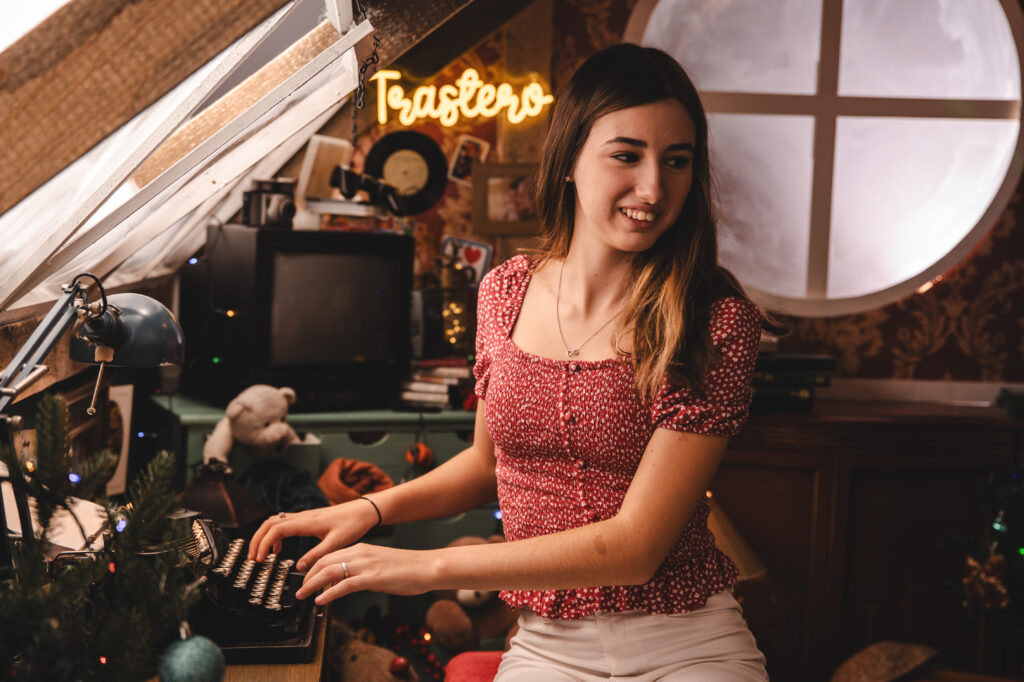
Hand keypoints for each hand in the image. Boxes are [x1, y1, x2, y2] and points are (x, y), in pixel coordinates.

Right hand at [247, 499, 378, 569]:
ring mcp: (303, 516)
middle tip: (252, 557)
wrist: (363, 511)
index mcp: (307, 522)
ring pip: (274, 521)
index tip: (259, 559)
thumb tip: (300, 567)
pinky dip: (275, 535)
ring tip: (261, 554)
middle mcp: (302, 517)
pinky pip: (284, 524)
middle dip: (256, 539)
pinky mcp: (307, 519)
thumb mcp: (336, 543)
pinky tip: (279, 549)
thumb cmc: (353, 524)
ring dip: (264, 536)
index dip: (263, 544)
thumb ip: (317, 555)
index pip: (276, 530)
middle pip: (269, 523)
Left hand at [294, 543, 437, 603]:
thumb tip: (346, 581)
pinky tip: (321, 600)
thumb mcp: (379, 563)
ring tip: (303, 595)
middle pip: (324, 562)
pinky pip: (344, 585)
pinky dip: (329, 593)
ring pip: (330, 571)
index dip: (313, 567)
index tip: (305, 578)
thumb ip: (361, 569)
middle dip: (307, 576)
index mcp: (361, 548)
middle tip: (299, 589)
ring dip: (312, 584)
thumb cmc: (407, 567)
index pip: (329, 555)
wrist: (427, 566)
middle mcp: (360, 553)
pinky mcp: (372, 578)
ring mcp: (365, 565)